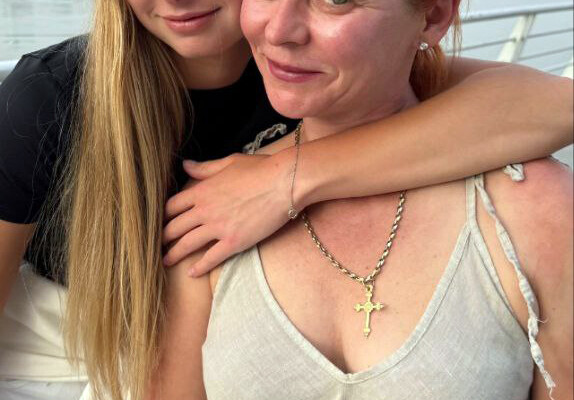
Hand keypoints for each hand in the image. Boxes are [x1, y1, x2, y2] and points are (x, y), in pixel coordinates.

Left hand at [163, 151, 293, 275]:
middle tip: (156, 246)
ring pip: (188, 244)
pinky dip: (199, 267)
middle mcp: (205, 209)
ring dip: (174, 254)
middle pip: (175, 227)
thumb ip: (205, 168)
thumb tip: (186, 165)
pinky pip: (211, 258)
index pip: (172, 206)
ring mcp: (218, 227)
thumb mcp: (229, 162)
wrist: (284, 182)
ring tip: (166, 262)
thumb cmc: (260, 169)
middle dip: (163, 238)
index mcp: (202, 190)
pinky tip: (192, 272)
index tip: (159, 223)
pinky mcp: (234, 241)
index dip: (163, 216)